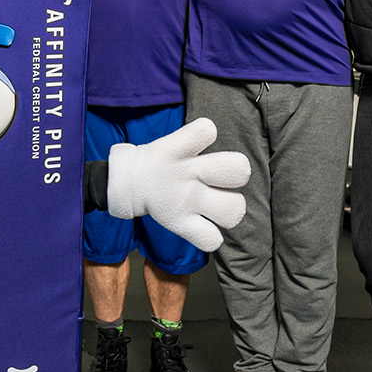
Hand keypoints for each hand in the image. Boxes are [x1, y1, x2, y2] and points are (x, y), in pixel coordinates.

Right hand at [105, 118, 249, 252]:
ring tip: (219, 203)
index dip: (207, 131)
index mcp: (180, 148)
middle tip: (225, 179)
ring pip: (233, 209)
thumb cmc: (165, 161)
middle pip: (239, 170)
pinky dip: (211, 237)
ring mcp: (185, 201)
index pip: (205, 130)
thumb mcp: (175, 142)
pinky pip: (209, 240)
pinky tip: (205, 226)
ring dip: (232, 207)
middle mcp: (187, 173)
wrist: (131, 183)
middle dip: (239, 174)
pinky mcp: (179, 224)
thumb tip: (230, 149)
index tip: (201, 138)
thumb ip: (200, 140)